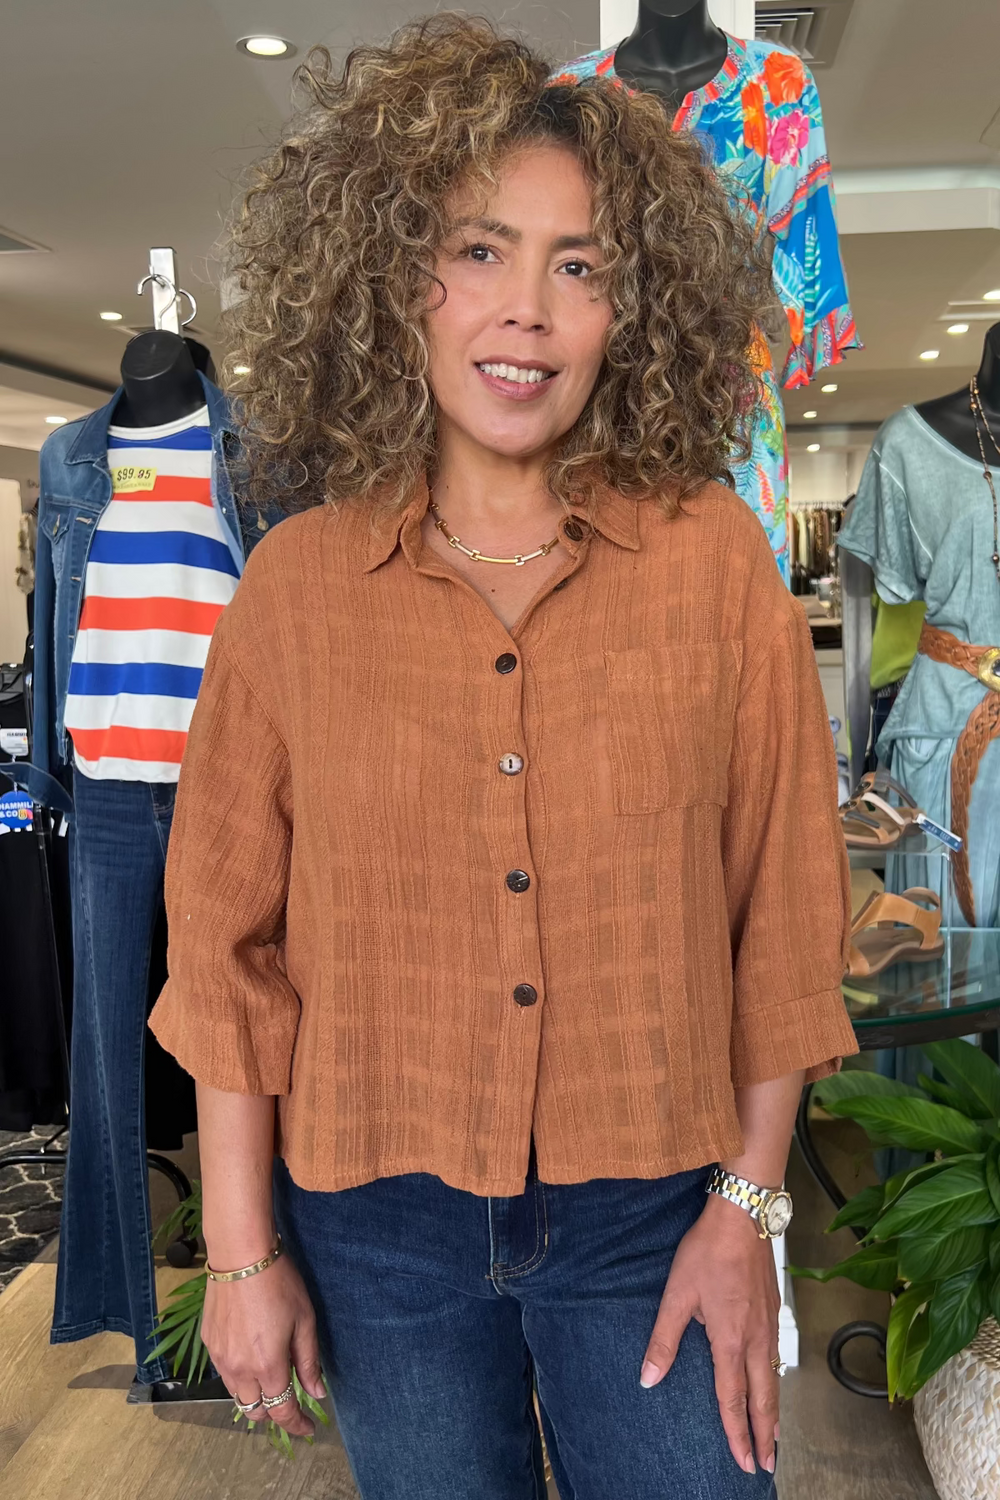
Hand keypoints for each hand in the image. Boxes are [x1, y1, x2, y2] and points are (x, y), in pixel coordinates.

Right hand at [202, 1253, 325, 1438]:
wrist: (240, 1255)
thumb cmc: (278, 1283)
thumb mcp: (304, 1320)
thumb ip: (308, 1361)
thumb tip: (317, 1393)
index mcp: (268, 1366)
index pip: (282, 1412)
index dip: (297, 1425)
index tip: (309, 1429)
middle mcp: (240, 1369)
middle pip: (256, 1411)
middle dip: (275, 1412)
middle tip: (290, 1400)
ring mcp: (221, 1358)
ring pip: (237, 1395)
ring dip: (255, 1396)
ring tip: (270, 1378)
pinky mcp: (209, 1343)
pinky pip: (224, 1373)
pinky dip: (239, 1376)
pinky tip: (250, 1356)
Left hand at [640, 1194, 780, 1475]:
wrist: (743, 1218)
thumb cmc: (707, 1253)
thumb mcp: (677, 1295)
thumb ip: (664, 1340)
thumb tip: (648, 1378)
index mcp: (731, 1341)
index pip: (733, 1398)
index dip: (736, 1433)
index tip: (742, 1461)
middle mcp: (756, 1340)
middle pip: (763, 1399)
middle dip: (764, 1434)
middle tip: (765, 1463)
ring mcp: (768, 1326)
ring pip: (774, 1381)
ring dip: (773, 1413)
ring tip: (772, 1436)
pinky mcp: (772, 1312)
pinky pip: (776, 1360)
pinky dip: (776, 1384)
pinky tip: (772, 1384)